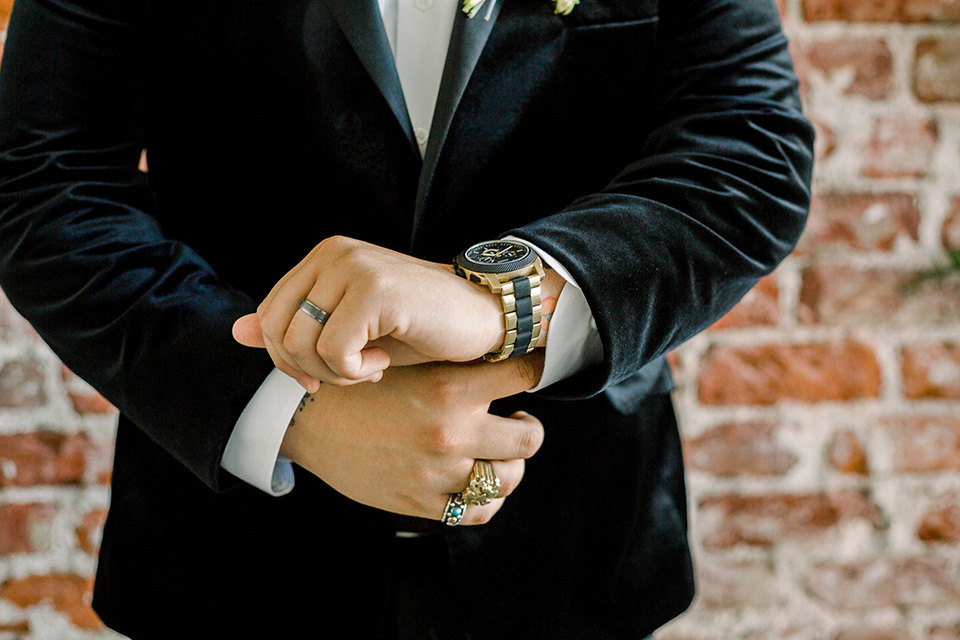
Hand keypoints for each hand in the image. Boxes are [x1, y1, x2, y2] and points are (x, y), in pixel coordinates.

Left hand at [233, 236, 503, 389]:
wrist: (484, 318)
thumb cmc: (421, 327)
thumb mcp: (350, 330)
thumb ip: (295, 327)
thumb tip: (237, 332)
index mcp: (324, 256)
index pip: (269, 314)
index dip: (287, 357)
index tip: (324, 375)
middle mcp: (334, 253)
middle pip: (278, 330)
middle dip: (307, 368)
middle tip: (351, 374)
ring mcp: (354, 267)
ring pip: (302, 342)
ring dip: (335, 372)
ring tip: (372, 365)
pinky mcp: (375, 290)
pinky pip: (335, 350)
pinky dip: (356, 371)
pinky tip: (385, 360)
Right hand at [279, 353, 545, 524]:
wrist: (310, 419)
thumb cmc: (362, 382)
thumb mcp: (408, 358)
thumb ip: (454, 358)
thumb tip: (503, 340)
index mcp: (449, 386)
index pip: (524, 374)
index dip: (536, 369)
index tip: (536, 369)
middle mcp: (450, 431)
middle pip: (530, 437)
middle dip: (529, 427)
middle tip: (518, 420)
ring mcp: (438, 471)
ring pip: (509, 477)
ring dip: (511, 465)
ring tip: (500, 454)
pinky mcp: (422, 502)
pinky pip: (479, 510)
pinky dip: (488, 498)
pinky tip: (480, 481)